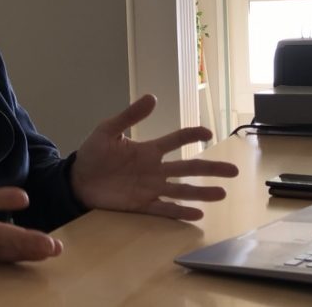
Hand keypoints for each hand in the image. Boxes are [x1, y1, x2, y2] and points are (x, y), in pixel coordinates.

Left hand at [70, 94, 238, 220]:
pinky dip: (180, 212)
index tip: (208, 133)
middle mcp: (155, 169)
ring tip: (222, 193)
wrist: (77, 179)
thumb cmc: (93, 154)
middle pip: (188, 167)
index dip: (192, 135)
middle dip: (211, 168)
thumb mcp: (108, 130)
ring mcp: (150, 188)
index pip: (176, 140)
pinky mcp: (141, 205)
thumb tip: (152, 97)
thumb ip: (130, 116)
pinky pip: (164, 209)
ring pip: (182, 190)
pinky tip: (197, 214)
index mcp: (148, 150)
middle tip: (234, 170)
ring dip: (202, 192)